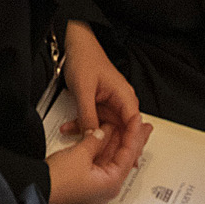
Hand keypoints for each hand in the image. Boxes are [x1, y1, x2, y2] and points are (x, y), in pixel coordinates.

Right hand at [46, 113, 153, 203]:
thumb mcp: (79, 155)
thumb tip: (101, 132)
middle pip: (124, 156)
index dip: (134, 134)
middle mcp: (107, 185)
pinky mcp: (86, 179)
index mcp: (111, 182)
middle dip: (133, 138)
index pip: (128, 153)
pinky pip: (99, 159)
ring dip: (117, 139)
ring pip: (111, 156)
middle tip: (143, 125)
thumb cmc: (57, 182)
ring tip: (125, 125)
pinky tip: (104, 134)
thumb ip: (93, 140)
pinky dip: (102, 145)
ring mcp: (96, 183)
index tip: (137, 120)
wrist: (38, 189)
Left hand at [59, 21, 139, 144]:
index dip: (130, 141)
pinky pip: (94, 121)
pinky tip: (71, 129)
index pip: (133, 124)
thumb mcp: (84, 89)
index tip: (122, 156)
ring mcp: (110, 104)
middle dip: (109, 144)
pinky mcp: (99, 105)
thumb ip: (88, 114)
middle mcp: (121, 102)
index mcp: (124, 96)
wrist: (74, 45)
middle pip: (121, 131)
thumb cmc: (85, 58)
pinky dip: (83, 126)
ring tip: (79, 143)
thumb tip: (92, 136)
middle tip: (99, 159)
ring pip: (105, 128)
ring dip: (91, 135)